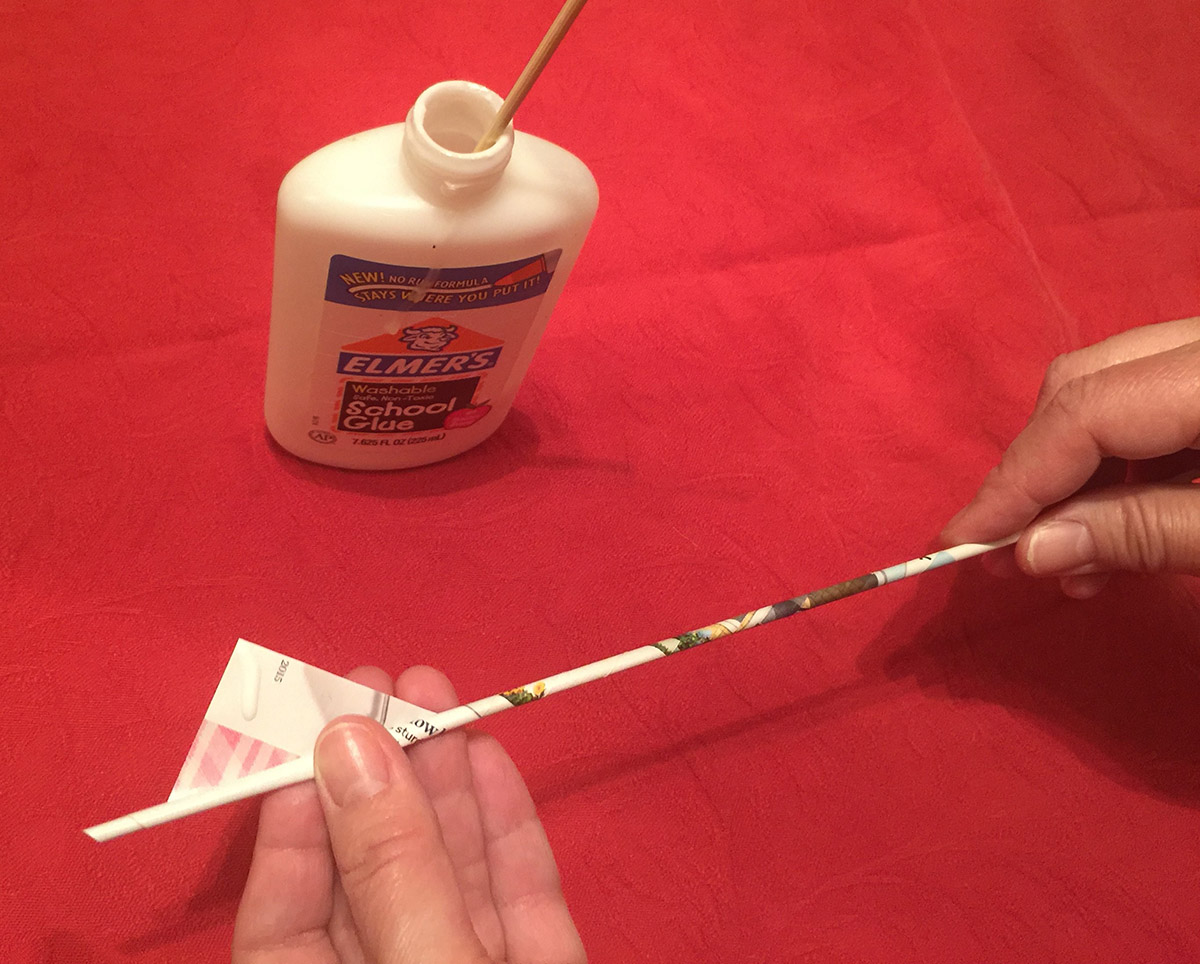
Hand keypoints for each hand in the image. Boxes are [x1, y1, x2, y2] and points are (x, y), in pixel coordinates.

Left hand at [232, 665, 585, 963]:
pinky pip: (522, 898)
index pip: (284, 920)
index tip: (314, 738)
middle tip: (381, 685)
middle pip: (376, 879)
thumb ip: (394, 871)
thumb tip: (351, 748)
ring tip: (437, 697)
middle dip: (382, 776)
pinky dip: (509, 829)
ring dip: (446, 783)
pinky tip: (493, 760)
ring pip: (451, 877)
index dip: (293, 825)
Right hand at [942, 317, 1199, 597]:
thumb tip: (1031, 550)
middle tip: (1009, 553)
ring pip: (1112, 393)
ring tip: (1075, 563)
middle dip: (1034, 470)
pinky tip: (1125, 526)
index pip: (1083, 412)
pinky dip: (1126, 468)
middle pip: (1082, 385)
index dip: (1015, 482)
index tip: (961, 544)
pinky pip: (1153, 406)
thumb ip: (1145, 532)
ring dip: (1076, 476)